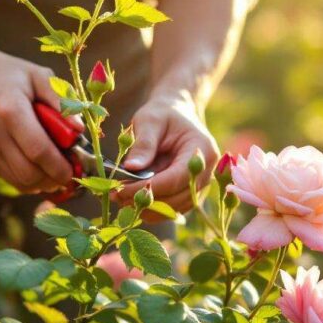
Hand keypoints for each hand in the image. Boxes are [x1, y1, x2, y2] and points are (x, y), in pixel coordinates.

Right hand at [0, 44, 74, 193]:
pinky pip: (8, 177)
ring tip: (54, 169)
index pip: (39, 150)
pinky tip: (36, 165)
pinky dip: (26, 177)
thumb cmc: (10, 74)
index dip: (60, 167)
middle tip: (68, 173)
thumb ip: (62, 101)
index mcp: (10, 110)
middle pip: (29, 173)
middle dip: (53, 179)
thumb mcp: (40, 76)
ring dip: (42, 182)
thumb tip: (79, 131)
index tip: (75, 170)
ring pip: (19, 181)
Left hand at [114, 90, 218, 213]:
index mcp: (202, 149)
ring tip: (120, 199)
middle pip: (178, 198)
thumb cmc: (162, 114)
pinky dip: (152, 208)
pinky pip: (172, 207)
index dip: (149, 188)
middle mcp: (206, 171)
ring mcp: (200, 184)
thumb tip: (131, 168)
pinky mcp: (189, 192)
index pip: (177, 178)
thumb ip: (144, 143)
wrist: (176, 113)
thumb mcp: (150, 120)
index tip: (121, 190)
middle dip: (146, 201)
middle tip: (115, 196)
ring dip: (147, 208)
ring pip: (175, 208)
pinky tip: (130, 201)